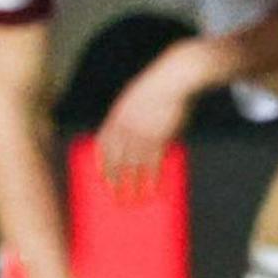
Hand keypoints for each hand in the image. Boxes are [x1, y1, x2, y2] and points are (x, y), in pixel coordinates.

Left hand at [95, 46, 208, 195]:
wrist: (175, 77)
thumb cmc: (160, 87)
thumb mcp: (140, 98)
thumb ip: (136, 118)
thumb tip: (141, 141)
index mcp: (117, 114)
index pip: (103, 143)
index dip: (102, 161)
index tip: (102, 176)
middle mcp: (125, 126)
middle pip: (116, 159)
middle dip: (115, 179)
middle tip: (115, 196)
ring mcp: (142, 132)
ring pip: (134, 165)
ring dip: (132, 185)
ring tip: (132, 200)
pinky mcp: (160, 136)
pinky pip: (154, 163)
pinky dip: (152, 178)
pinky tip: (152, 189)